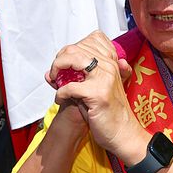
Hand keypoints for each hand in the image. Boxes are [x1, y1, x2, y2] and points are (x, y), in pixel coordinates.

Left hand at [46, 31, 143, 160]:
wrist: (123, 133)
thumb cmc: (109, 112)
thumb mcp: (98, 88)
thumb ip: (78, 78)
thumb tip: (49, 73)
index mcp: (112, 62)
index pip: (92, 39)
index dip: (73, 48)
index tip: (66, 63)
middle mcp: (110, 66)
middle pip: (76, 47)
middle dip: (60, 60)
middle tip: (56, 74)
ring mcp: (104, 79)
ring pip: (73, 59)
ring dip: (58, 69)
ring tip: (56, 81)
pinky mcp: (98, 94)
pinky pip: (70, 87)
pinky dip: (60, 93)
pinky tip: (60, 100)